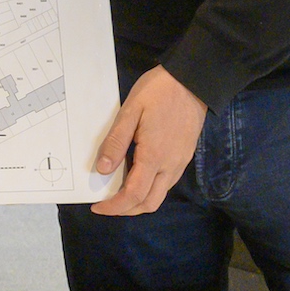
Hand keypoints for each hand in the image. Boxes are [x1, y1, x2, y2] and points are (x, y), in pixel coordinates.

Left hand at [90, 66, 207, 215]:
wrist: (192, 81)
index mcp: (154, 156)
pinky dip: (149, 189)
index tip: (98, 207)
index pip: (133, 195)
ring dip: (138, 201)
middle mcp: (170, 165)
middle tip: (106, 204)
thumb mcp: (129, 111)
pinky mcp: (185, 156)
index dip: (115, 207)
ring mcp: (180, 162)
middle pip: (149, 203)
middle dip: (126, 210)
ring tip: (118, 193)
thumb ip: (116, 142)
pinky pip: (166, 183)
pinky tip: (136, 176)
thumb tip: (102, 170)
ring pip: (159, 195)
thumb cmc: (158, 92)